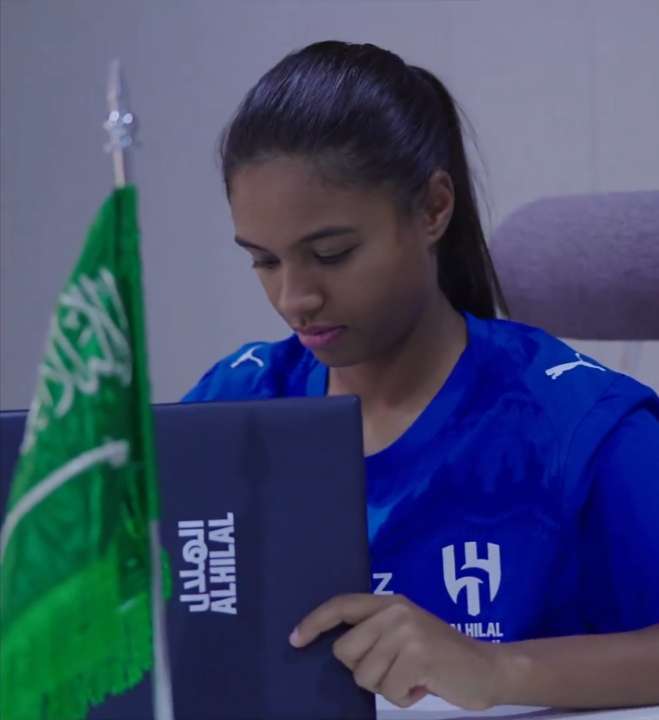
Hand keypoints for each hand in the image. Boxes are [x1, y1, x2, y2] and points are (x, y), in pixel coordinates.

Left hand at [289, 593, 502, 709]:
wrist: (487, 668)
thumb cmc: (441, 656)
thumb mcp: (407, 632)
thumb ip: (377, 633)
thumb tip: (338, 650)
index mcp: (390, 602)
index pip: (342, 605)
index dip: (314, 622)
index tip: (294, 639)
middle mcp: (395, 612)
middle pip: (345, 652)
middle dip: (365, 670)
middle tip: (396, 669)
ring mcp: (406, 632)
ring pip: (365, 676)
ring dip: (388, 687)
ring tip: (414, 676)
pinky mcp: (418, 656)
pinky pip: (389, 691)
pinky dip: (405, 698)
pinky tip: (424, 686)